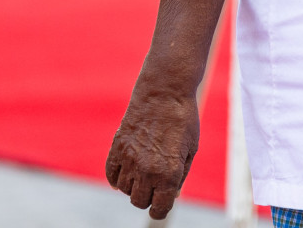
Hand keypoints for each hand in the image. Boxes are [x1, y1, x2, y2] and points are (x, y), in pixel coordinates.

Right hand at [105, 85, 200, 218]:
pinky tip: (127, 171)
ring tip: (144, 170)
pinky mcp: (117, 149)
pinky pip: (111, 176)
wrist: (164, 92)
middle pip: (140, 202)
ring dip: (133, 185)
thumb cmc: (183, 119)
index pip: (159, 209)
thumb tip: (173, 196)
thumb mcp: (191, 149)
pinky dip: (118, 178)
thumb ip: (180, 176)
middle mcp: (147, 171)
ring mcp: (129, 160)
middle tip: (154, 186)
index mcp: (169, 174)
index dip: (161, 210)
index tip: (160, 206)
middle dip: (148, 198)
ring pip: (125, 190)